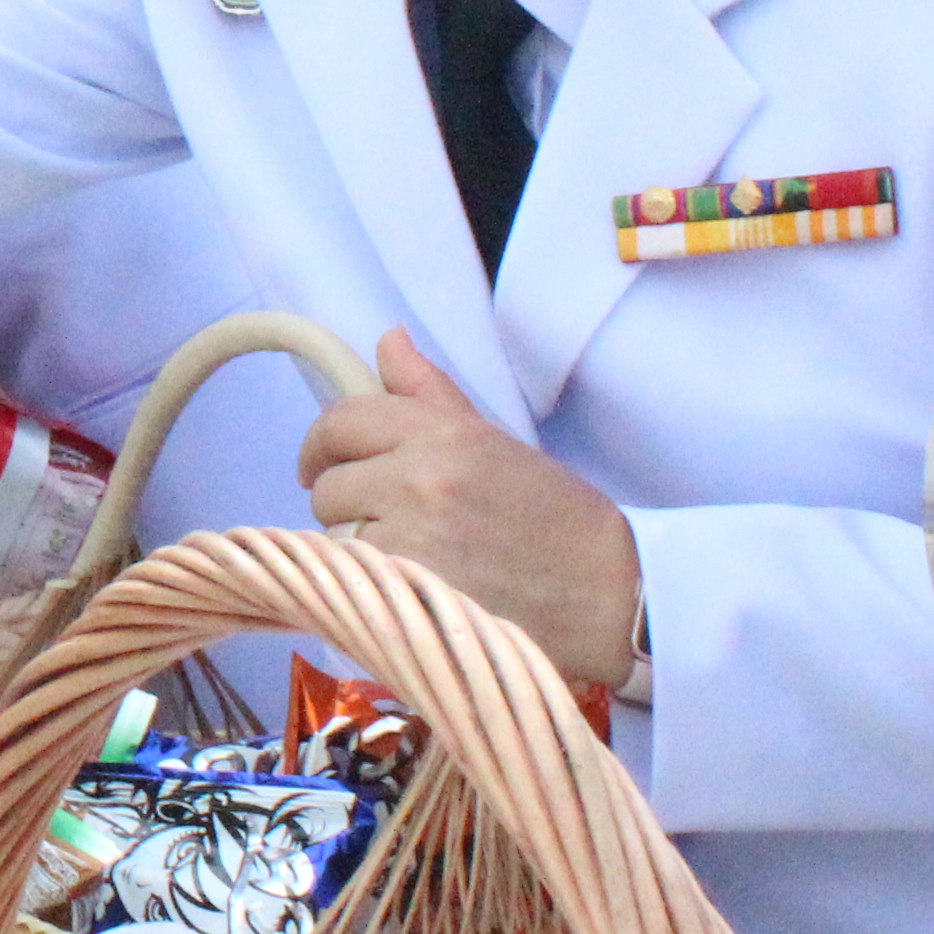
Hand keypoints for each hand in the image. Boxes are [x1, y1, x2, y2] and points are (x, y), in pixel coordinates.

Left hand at [294, 331, 645, 691]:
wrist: (611, 594)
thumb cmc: (556, 520)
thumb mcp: (493, 442)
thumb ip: (428, 394)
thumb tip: (386, 340)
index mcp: (443, 432)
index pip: (341, 421)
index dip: (322, 446)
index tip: (322, 466)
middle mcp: (420, 476)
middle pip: (328, 486)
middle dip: (344, 505)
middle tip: (380, 522)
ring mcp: (411, 536)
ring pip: (336, 538)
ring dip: (356, 551)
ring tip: (407, 559)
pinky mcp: (410, 591)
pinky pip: (356, 582)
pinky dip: (371, 589)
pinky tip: (411, 592)